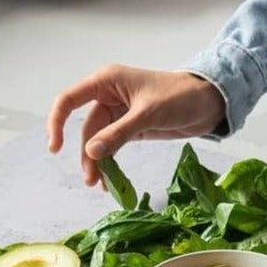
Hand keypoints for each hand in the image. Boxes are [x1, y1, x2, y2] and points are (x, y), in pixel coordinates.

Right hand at [47, 65, 226, 186]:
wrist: (210, 102)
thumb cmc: (180, 96)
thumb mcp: (148, 114)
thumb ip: (119, 133)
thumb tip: (91, 153)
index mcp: (106, 81)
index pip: (69, 100)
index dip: (57, 122)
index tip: (55, 148)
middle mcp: (108, 95)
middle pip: (85, 127)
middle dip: (87, 154)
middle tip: (93, 181)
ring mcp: (119, 111)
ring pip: (98, 139)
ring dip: (98, 161)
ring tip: (101, 185)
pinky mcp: (130, 126)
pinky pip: (111, 145)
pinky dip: (110, 161)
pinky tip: (110, 179)